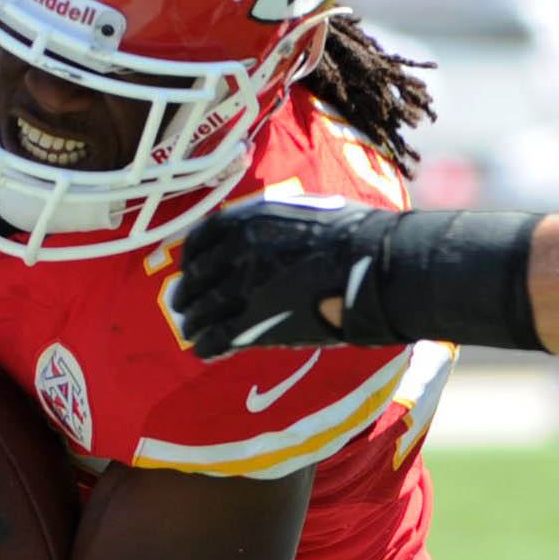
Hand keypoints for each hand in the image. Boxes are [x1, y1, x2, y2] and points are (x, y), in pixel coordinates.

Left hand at [168, 196, 408, 352]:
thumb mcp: (304, 208)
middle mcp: (238, 251)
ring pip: (202, 311)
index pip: (200, 239)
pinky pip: (217, 337)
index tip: (190, 269)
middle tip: (183, 305)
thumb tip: (266, 227)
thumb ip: (275, 218)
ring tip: (191, 332)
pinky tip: (205, 351)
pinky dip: (207, 345)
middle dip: (187, 294)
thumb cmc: (354, 235)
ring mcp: (244, 288)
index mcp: (248, 219)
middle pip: (196, 278)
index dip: (191, 258)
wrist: (375, 266)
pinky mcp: (256, 323)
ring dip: (193, 323)